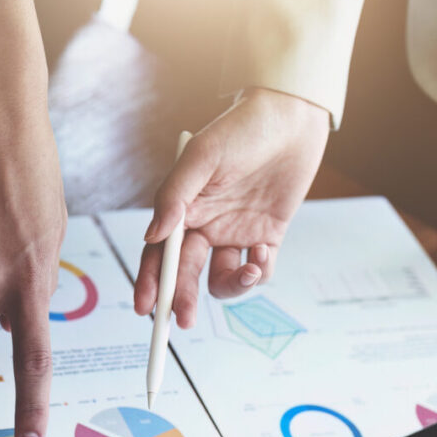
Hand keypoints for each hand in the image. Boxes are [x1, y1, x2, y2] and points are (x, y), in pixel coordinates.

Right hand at [134, 88, 327, 326]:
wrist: (291, 117)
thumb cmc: (241, 129)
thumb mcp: (202, 158)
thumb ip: (174, 197)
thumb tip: (152, 235)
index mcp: (183, 208)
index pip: (158, 253)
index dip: (150, 282)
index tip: (146, 308)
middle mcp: (206, 224)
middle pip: (186, 273)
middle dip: (183, 298)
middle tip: (185, 319)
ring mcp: (236, 232)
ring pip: (223, 279)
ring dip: (230, 285)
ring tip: (245, 268)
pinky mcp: (267, 235)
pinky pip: (257, 270)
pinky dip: (258, 271)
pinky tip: (262, 248)